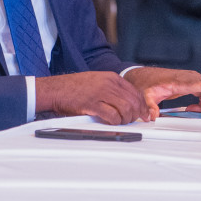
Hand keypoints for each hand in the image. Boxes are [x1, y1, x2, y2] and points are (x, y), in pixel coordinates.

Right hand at [36, 71, 150, 124]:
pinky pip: (111, 115)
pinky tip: (112, 123)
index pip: (136, 92)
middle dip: (137, 114)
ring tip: (122, 122)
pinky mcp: (92, 104)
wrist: (55, 89)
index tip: (145, 114)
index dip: (143, 105)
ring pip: (125, 108)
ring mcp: (101, 93)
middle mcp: (109, 84)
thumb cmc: (74, 88)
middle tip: (135, 121)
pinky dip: (115, 121)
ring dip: (126, 119)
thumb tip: (128, 102)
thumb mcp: (98, 82)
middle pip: (133, 101)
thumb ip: (113, 90)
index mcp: (112, 78)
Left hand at [124, 66, 200, 118]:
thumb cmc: (147, 83)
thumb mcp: (146, 95)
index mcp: (182, 81)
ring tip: (192, 111)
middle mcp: (191, 78)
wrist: (145, 76)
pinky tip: (193, 108)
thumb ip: (150, 105)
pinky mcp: (194, 83)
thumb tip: (153, 116)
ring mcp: (194, 80)